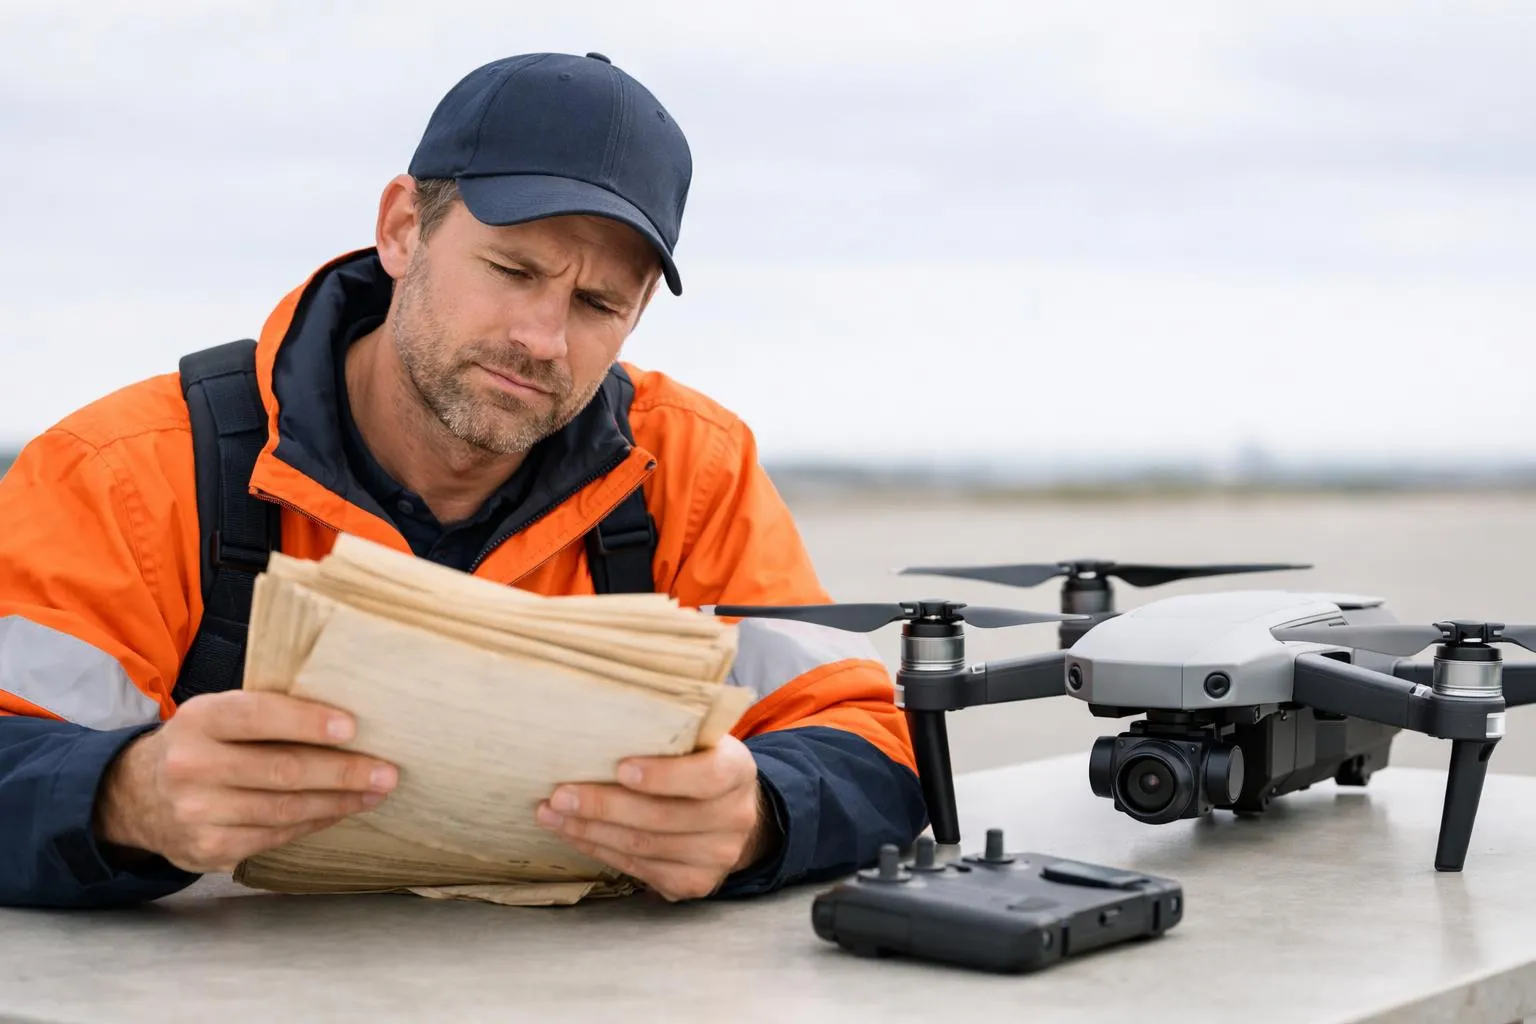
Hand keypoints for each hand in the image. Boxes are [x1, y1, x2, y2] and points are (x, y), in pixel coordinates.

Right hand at [93, 690, 399, 873]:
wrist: (136, 796)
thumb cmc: (202, 744)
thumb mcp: (217, 715)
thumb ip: (266, 712)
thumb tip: (348, 720)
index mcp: (199, 720)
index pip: (259, 716)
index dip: (307, 722)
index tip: (352, 728)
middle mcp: (192, 767)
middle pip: (281, 771)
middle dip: (342, 772)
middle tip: (386, 771)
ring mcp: (198, 814)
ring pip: (284, 810)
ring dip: (339, 802)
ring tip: (375, 791)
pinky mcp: (209, 850)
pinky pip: (276, 836)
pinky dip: (315, 823)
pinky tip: (341, 810)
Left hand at [536, 734, 772, 900]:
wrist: (731, 812)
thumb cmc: (699, 764)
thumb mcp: (698, 741)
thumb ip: (668, 735)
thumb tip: (599, 725)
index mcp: (737, 771)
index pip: (705, 777)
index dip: (662, 776)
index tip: (619, 767)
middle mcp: (734, 818)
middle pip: (662, 818)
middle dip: (604, 806)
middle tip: (560, 794)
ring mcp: (716, 857)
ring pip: (643, 847)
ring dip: (590, 831)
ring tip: (552, 814)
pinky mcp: (694, 883)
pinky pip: (639, 870)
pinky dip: (600, 850)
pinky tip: (574, 833)